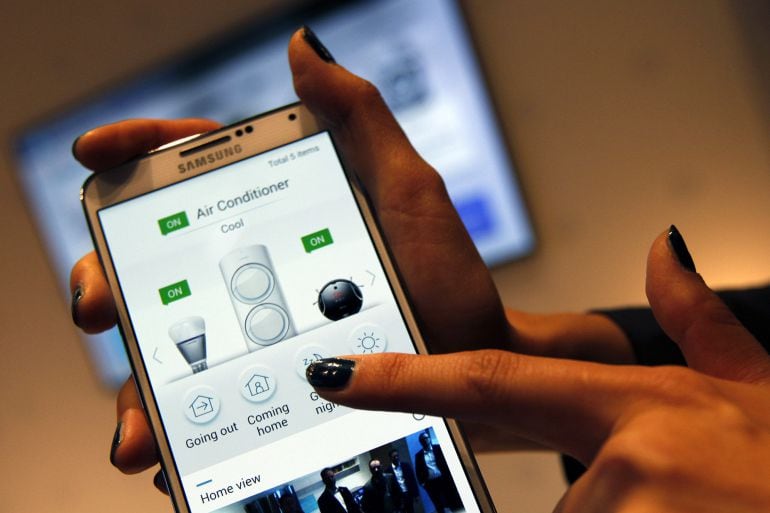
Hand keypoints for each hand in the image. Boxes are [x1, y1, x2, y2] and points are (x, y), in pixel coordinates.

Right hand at [70, 28, 513, 485]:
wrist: (469, 369)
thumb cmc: (447, 282)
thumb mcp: (410, 193)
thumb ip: (361, 120)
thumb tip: (303, 50)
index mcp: (281, 208)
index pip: (196, 168)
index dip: (141, 153)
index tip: (98, 155)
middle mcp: (255, 265)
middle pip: (156, 261)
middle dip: (110, 278)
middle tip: (100, 302)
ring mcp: (256, 328)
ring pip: (166, 345)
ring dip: (133, 377)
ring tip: (132, 417)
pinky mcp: (266, 385)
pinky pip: (204, 405)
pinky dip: (175, 427)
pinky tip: (161, 447)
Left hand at [307, 227, 769, 512]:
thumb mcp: (753, 393)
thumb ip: (696, 323)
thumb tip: (662, 252)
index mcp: (639, 405)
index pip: (493, 382)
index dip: (405, 379)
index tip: (337, 376)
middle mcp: (628, 464)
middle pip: (551, 485)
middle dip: (594, 495)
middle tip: (665, 498)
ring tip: (681, 508)